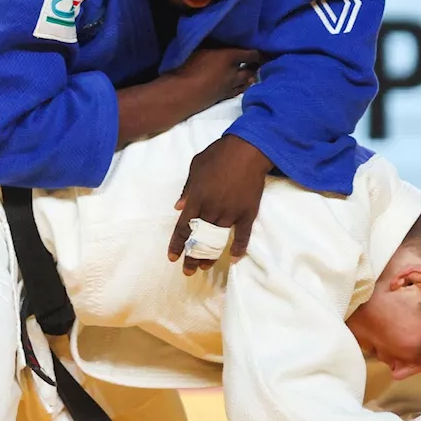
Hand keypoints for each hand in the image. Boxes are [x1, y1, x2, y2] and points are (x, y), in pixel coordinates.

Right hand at [169, 46, 261, 111]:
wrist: (183, 92)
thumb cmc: (188, 66)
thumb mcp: (200, 48)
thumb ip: (213, 45)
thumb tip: (219, 40)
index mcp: (229, 57)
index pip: (250, 54)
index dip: (258, 53)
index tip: (262, 50)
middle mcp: (234, 73)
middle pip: (250, 69)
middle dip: (255, 66)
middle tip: (258, 62)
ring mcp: (229, 87)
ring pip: (246, 82)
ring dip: (250, 77)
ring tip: (252, 75)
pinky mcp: (222, 97)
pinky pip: (237, 92)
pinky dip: (242, 87)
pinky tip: (243, 86)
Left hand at [169, 135, 272, 273]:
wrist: (247, 150)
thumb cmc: (218, 155)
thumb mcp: (195, 167)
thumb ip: (187, 189)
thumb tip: (178, 207)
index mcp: (196, 198)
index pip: (183, 227)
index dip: (177, 244)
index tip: (173, 258)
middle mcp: (212, 209)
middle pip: (199, 238)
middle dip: (192, 256)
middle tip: (188, 271)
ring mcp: (231, 212)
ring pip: (218, 240)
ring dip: (211, 255)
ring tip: (205, 266)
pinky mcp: (248, 213)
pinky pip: (243, 235)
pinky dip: (239, 248)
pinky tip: (234, 258)